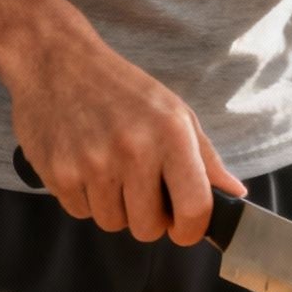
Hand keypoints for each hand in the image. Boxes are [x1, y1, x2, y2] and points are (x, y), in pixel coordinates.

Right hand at [5, 29, 243, 244]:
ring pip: (113, 223)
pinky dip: (85, 197)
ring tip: (109, 169)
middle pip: (148, 228)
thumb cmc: (121, 88)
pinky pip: (81, 213)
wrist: (56, 61)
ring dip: (114, 206)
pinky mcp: (59, 173)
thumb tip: (235, 195)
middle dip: (148, 218)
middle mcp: (134, 151)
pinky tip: (85, 165)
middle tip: (140, 189)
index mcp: (171, 134)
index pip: (194, 208)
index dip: (191, 230)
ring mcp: (93, 164)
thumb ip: (206, 159)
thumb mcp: (174, 112)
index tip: (183, 228)